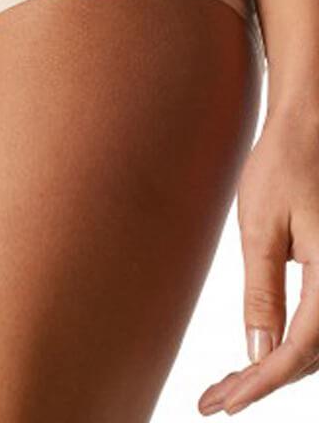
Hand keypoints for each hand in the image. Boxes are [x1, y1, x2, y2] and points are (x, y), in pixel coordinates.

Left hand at [198, 104, 318, 414]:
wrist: (308, 127)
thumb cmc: (284, 166)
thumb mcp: (262, 228)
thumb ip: (263, 291)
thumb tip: (258, 351)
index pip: (299, 351)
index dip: (261, 384)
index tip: (224, 404)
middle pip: (310, 355)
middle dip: (262, 382)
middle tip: (214, 400)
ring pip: (315, 342)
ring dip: (274, 367)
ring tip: (226, 385)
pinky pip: (317, 320)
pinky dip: (287, 341)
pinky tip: (258, 352)